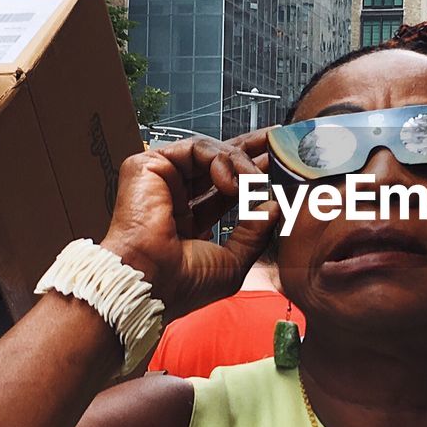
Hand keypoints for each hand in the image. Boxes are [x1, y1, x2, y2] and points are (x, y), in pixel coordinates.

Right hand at [100, 132, 276, 318]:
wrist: (151, 282)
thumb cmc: (183, 283)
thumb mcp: (234, 261)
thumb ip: (255, 232)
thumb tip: (273, 207)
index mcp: (188, 220)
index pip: (225, 188)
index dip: (251, 176)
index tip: (277, 167)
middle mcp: (173, 196)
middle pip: (217, 162)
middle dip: (250, 150)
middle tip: (276, 142)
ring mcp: (160, 179)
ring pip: (210, 153)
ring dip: (241, 163)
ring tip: (257, 180)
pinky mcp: (149, 166)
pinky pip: (195, 149)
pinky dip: (221, 160)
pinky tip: (233, 183)